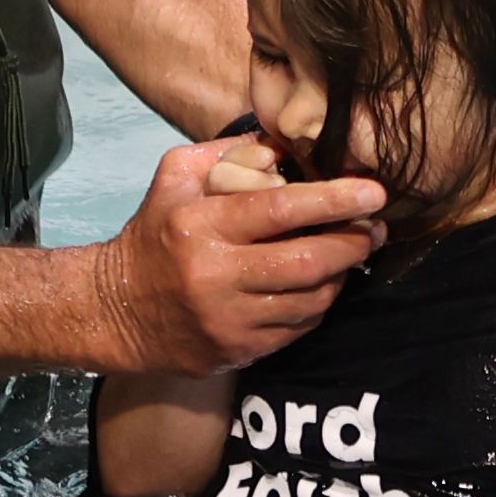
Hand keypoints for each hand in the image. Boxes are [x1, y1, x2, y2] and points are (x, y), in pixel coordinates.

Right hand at [96, 137, 386, 377]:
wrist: (118, 310)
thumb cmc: (155, 233)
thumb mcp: (175, 177)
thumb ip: (227, 153)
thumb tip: (283, 145)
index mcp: (201, 224)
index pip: (281, 210)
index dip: (334, 200)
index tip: (373, 191)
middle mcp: (216, 275)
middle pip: (307, 260)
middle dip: (353, 242)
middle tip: (377, 227)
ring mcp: (230, 320)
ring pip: (310, 299)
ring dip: (341, 275)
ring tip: (353, 253)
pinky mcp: (239, 351)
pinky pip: (299, 328)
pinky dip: (319, 304)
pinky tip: (322, 285)